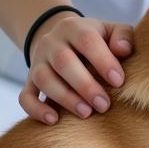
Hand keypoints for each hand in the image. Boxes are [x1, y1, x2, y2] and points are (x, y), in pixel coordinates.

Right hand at [19, 11, 134, 123]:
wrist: (61, 41)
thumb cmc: (96, 40)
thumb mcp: (110, 31)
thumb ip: (123, 35)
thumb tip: (123, 50)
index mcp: (74, 27)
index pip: (87, 40)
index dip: (103, 61)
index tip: (119, 81)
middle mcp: (51, 42)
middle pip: (63, 61)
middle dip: (85, 85)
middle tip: (104, 105)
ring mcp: (37, 61)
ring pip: (43, 79)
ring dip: (65, 98)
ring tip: (86, 113)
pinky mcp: (29, 81)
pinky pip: (25, 96)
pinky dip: (36, 109)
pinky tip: (53, 120)